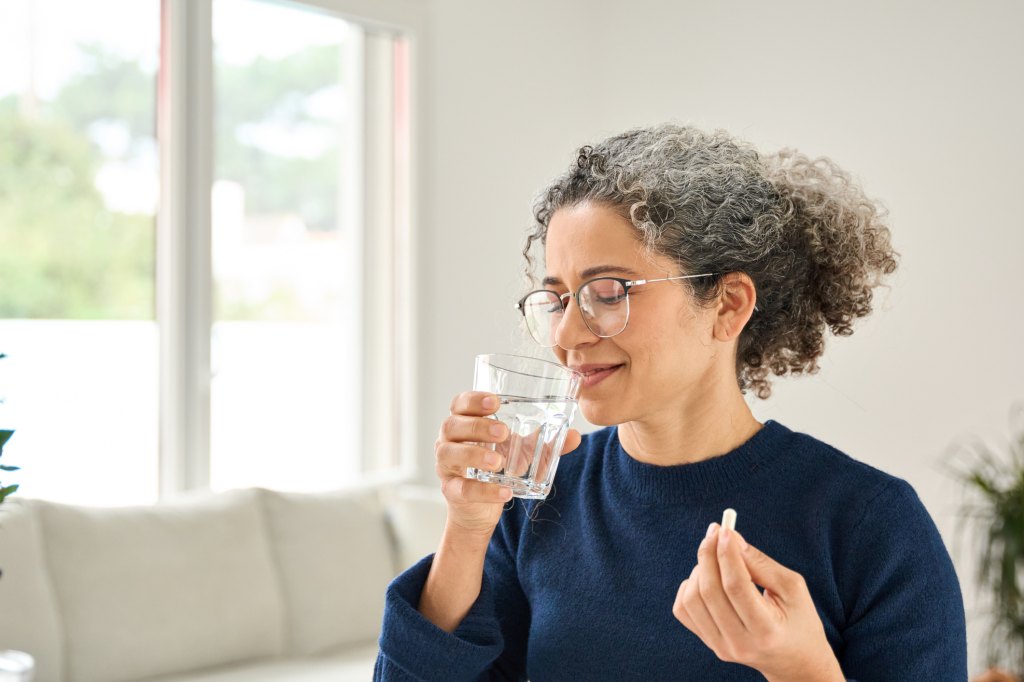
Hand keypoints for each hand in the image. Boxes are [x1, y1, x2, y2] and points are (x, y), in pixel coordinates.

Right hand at [434, 391, 581, 535]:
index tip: (495, 402)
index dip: (473, 400)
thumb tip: (575, 435)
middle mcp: (449, 440)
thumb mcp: (521, 452)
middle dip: (477, 426)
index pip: (460, 403)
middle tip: (504, 432)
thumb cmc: (497, 467)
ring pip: (449, 453)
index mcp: (465, 422)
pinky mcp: (451, 491)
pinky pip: (462, 488)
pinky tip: (505, 492)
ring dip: (474, 454)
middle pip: (452, 424)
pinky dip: (483, 490)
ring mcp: (447, 466)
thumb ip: (544, 442)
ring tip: (498, 461)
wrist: (480, 508)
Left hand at [672, 523, 844, 681]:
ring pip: (692, 599)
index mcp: (767, 630)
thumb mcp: (792, 588)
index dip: (727, 554)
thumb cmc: (798, 619)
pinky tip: (706, 579)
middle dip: (708, 555)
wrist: (794, 660)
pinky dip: (689, 587)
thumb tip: (729, 537)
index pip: (736, 587)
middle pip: (710, 591)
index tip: (725, 530)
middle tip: (715, 532)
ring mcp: (721, 647)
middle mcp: (740, 643)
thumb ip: (760, 563)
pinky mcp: (709, 643)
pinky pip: (683, 609)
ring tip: (717, 560)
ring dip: (699, 570)